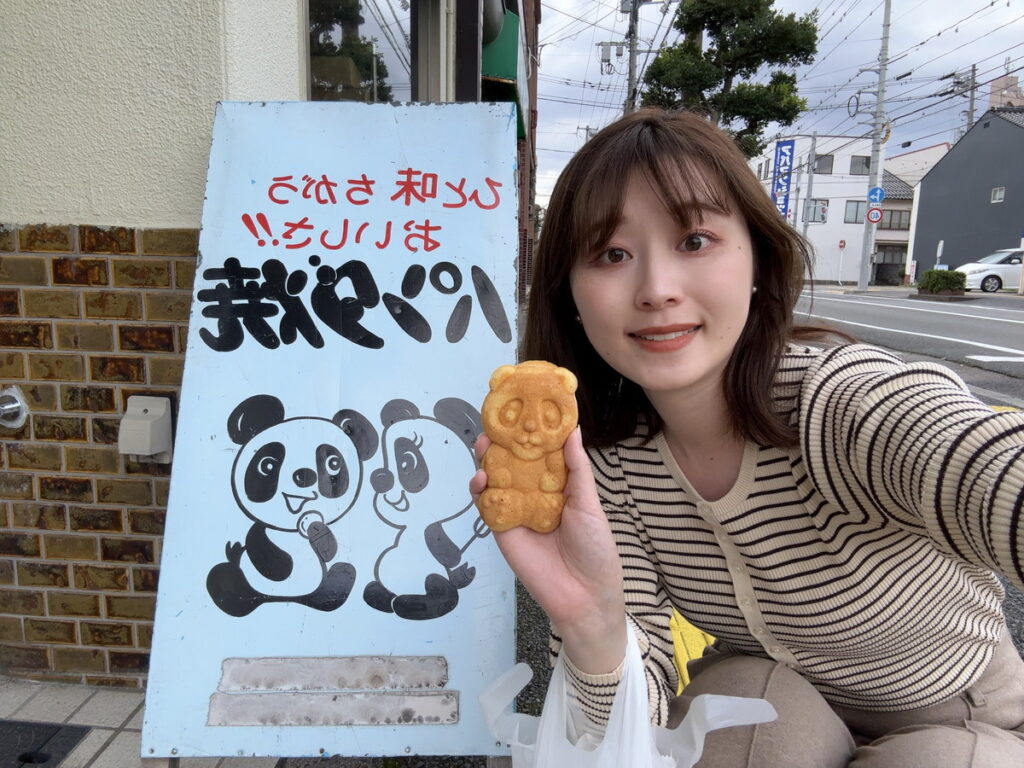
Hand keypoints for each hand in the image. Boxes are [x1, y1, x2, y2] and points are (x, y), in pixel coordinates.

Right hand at [471, 428, 626, 673]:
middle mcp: (535, 494)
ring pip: (495, 479)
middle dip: (500, 442)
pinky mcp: (502, 529)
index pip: (540, 453)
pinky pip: (486, 505)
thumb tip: (572, 429)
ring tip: (482, 445)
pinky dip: (479, 489)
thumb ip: (576, 467)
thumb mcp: (589, 503)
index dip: (530, 432)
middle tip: (493, 424)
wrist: (584, 595)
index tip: (522, 408)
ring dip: (486, 461)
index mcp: (558, 485)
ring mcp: (516, 511)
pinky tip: (481, 478)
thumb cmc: (596, 548)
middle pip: (512, 462)